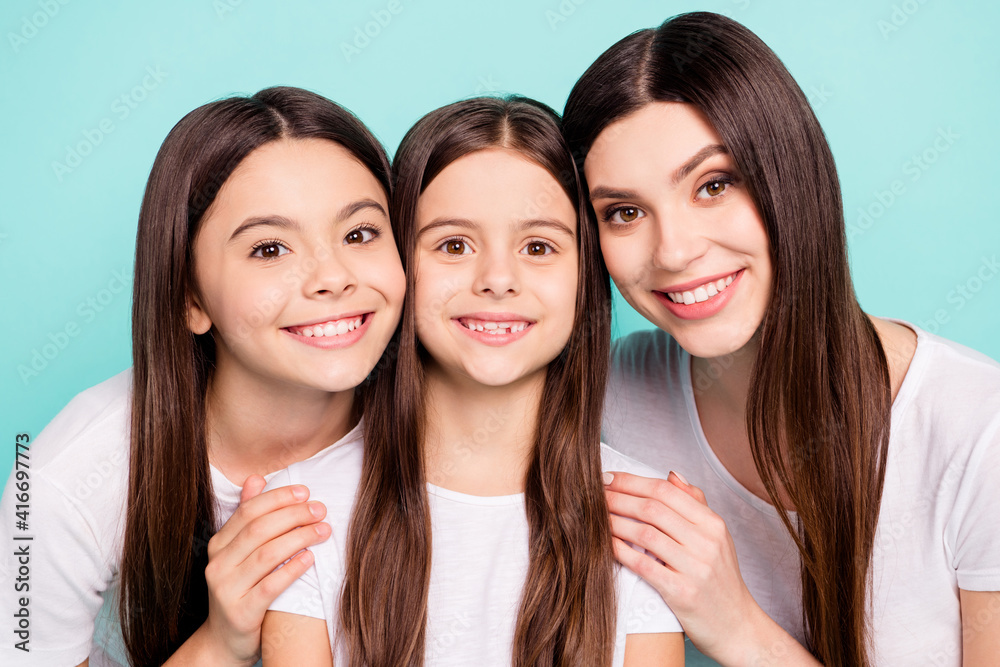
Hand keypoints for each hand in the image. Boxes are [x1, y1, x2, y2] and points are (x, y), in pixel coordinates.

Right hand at [198, 475, 331, 664]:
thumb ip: (247, 517)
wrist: (225, 639)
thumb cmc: (241, 589)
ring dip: (299, 538)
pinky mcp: (240, 612)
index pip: (248, 511)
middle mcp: (218, 564)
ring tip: (323, 530)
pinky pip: (270, 586)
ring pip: (266, 555)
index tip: (305, 492)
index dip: (278, 498)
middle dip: (293, 515)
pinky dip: (292, 569)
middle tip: (320, 510)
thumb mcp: (239, 553)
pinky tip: (311, 558)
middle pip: (258, 530)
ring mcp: (226, 589)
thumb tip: (256, 478)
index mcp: (218, 544)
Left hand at [604, 470, 761, 663]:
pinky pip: (643, 565)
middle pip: (652, 508)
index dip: (632, 481)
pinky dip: (620, 551)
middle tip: (593, 494)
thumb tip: (671, 474)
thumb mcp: (717, 538)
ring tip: (594, 516)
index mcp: (713, 524)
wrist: (737, 627)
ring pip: (645, 533)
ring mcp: (695, 567)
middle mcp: (707, 542)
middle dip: (617, 498)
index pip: (666, 490)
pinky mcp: (682, 592)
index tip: (608, 478)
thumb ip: (695, 504)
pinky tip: (605, 544)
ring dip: (614, 522)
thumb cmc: (720, 580)